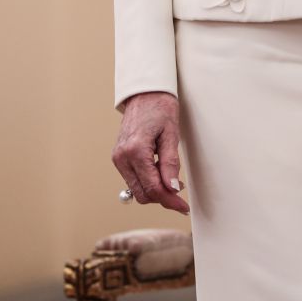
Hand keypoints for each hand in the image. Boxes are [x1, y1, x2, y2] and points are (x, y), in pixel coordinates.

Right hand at [111, 91, 189, 213]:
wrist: (145, 93)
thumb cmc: (160, 108)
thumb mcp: (171, 134)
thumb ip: (170, 163)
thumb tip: (172, 188)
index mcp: (135, 150)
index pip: (153, 188)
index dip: (170, 201)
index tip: (184, 207)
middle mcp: (122, 157)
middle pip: (143, 194)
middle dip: (163, 197)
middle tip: (180, 190)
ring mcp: (118, 158)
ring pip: (137, 189)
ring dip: (155, 189)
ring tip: (171, 176)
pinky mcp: (118, 157)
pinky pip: (133, 179)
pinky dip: (147, 180)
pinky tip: (159, 171)